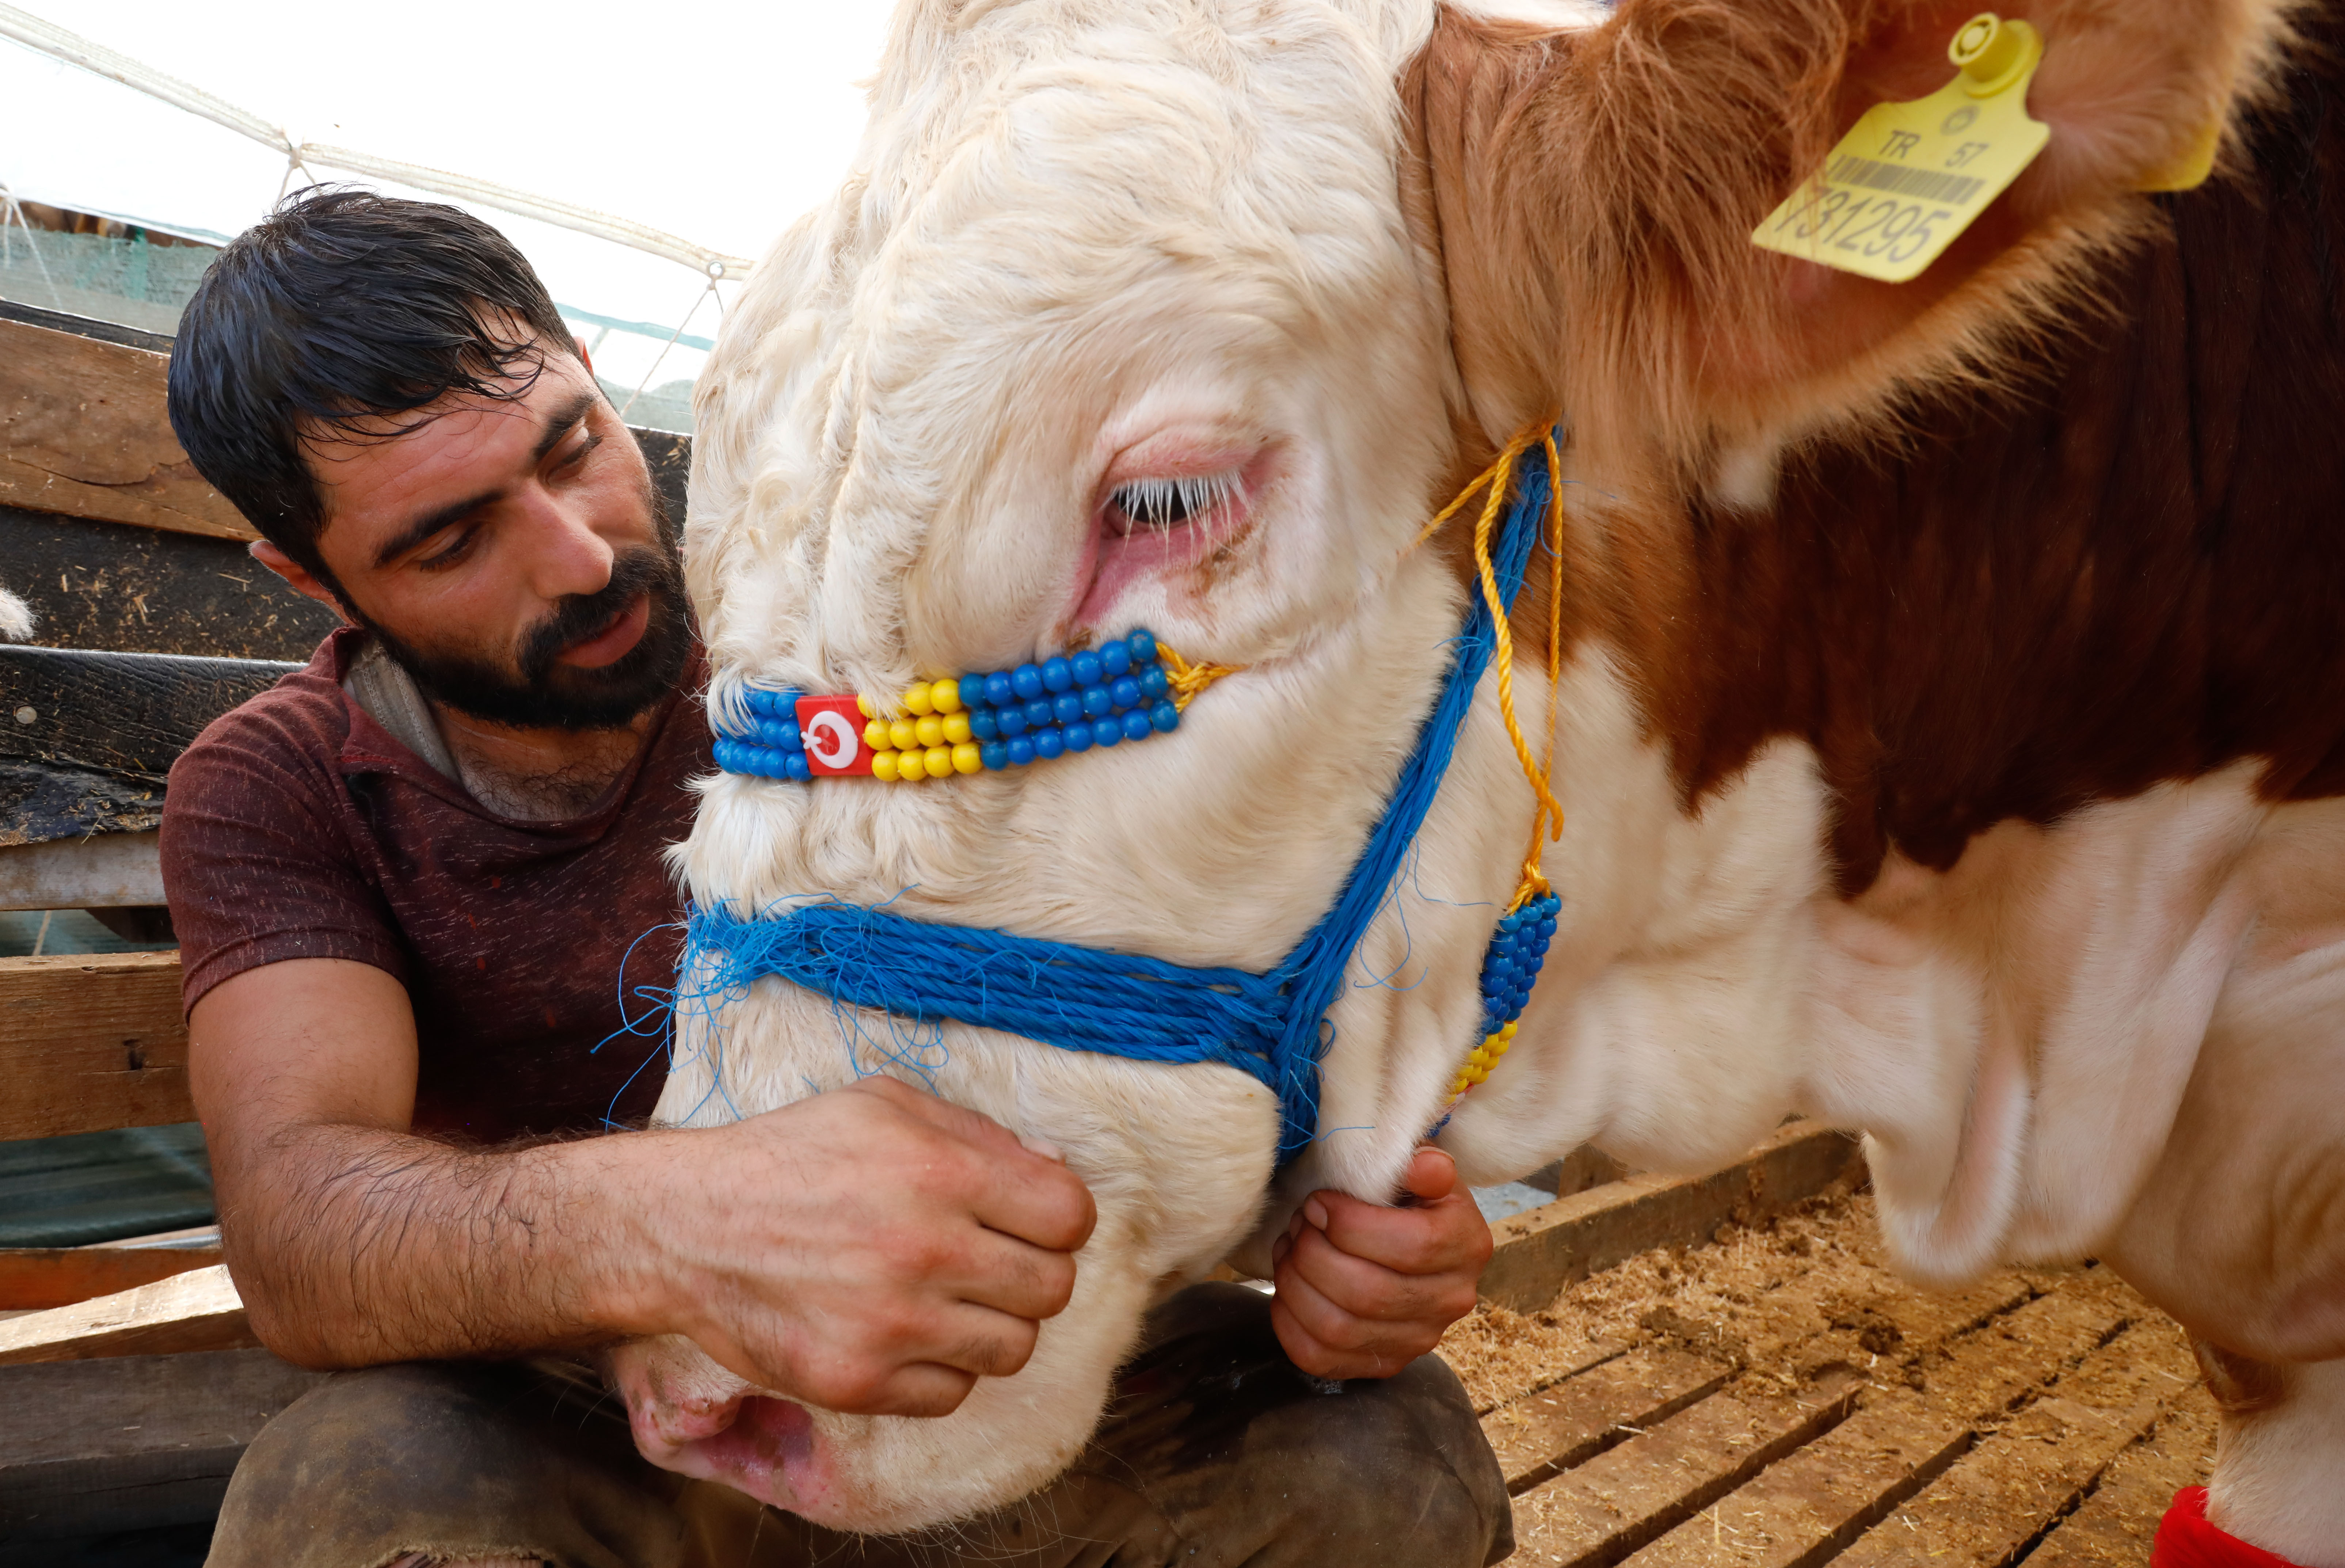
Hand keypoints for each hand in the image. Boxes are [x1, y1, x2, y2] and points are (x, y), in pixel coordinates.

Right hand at [629, 1074, 1097, 1416]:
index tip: (1027, 1220)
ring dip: (991, 1324)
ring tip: (944, 1298)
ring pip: (1014, 1349)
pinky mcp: (858, 1383)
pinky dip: (940, 1368)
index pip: (1071, 1217)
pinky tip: (903, 1333)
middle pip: (1053, 1289)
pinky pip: (953, 1394)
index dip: (1059, 1220)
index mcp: (942, 1169)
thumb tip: (1055, 1169)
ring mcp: (892, 1324)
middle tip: (988, 1262)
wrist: (689, 1226)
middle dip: (1032, 1273)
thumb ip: (978, 1134)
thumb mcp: (884, 1107)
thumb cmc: (793, 1156)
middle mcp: (924, 1248)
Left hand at [1269, 1146, 1492, 1378]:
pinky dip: (1289, 1321)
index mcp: (1467, 1245)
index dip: (1350, 1223)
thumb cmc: (1406, 1196)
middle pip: (1368, 1293)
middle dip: (1314, 1253)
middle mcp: (1450, 1301)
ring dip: (1297, 1284)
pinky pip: (1320, 1358)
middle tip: (1299, 1223)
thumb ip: (1424, 1165)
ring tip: (1289, 1249)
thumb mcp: (1421, 1169)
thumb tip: (1422, 1166)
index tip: (1319, 1202)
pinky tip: (1287, 1287)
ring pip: (1339, 1328)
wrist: (1407, 1236)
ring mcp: (1417, 1340)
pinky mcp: (1381, 1363)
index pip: (1412, 1246)